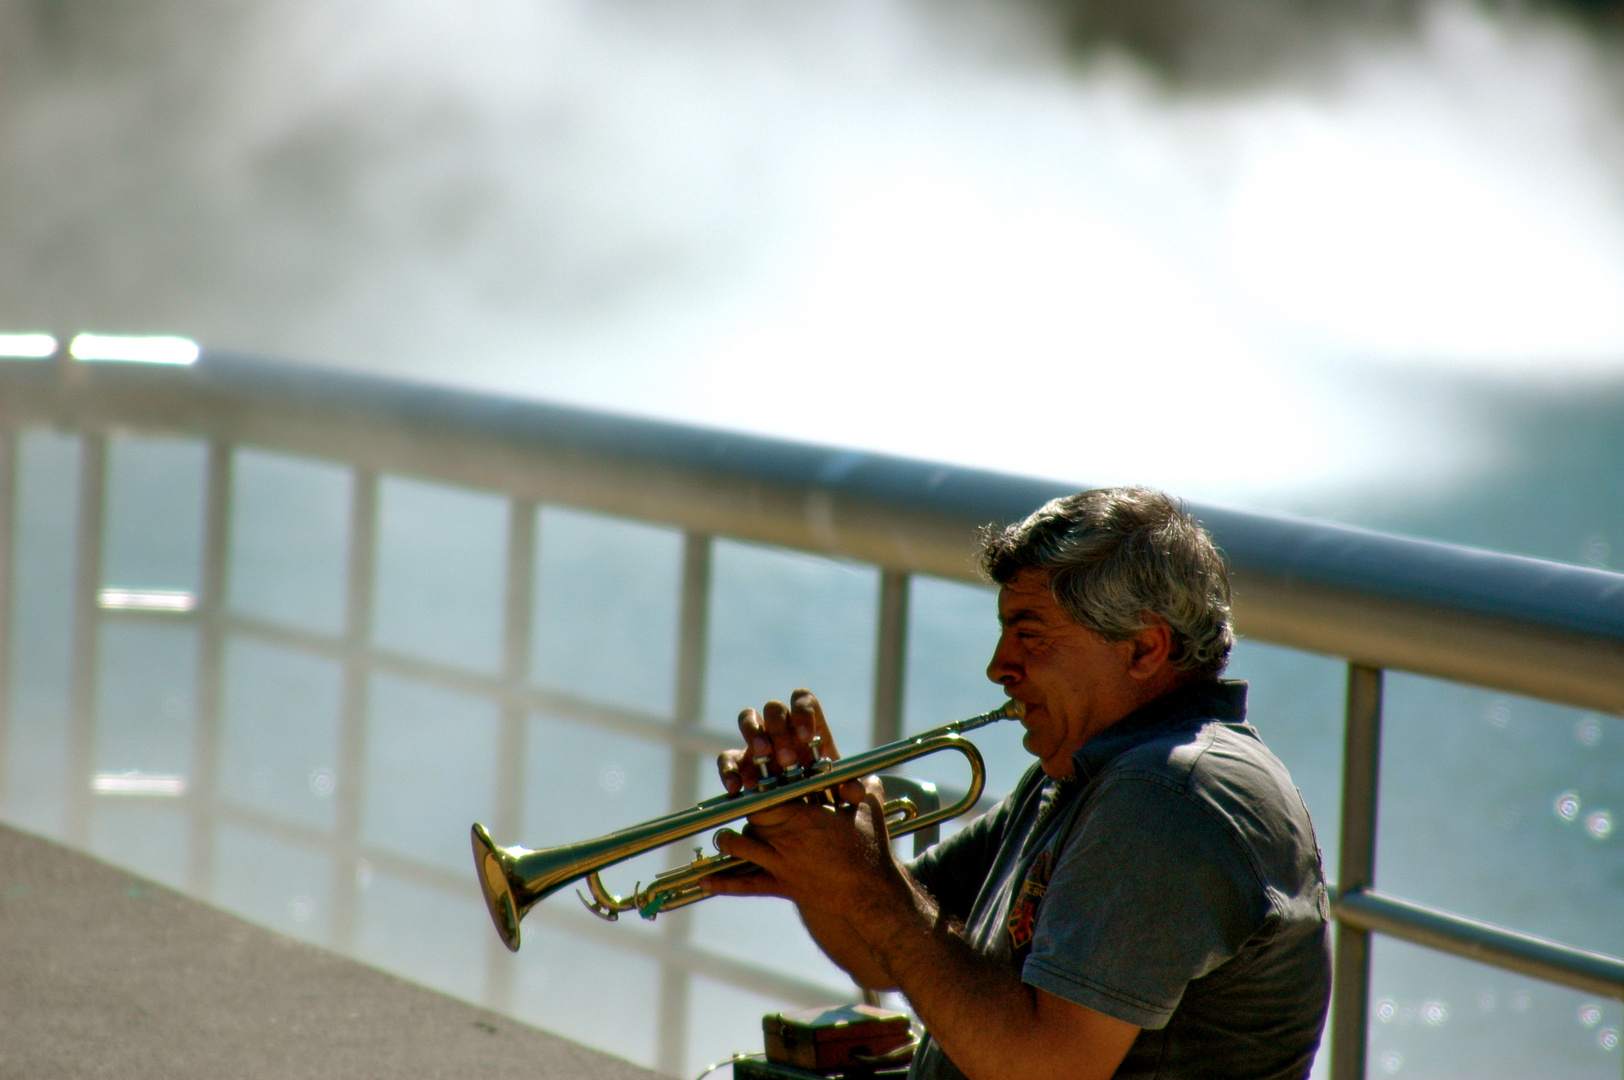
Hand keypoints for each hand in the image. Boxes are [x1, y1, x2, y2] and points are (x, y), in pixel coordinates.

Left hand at [704, 774, 905, 918]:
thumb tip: (868, 773)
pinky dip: (724, 883)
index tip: (756, 779)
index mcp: (804, 817)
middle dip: (748, 809)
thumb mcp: (868, 811)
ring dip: (730, 840)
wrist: (871, 895)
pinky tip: (706, 882)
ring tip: (723, 836)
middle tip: (745, 802)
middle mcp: (787, 840)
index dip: (759, 787)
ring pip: (743, 847)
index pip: (767, 796)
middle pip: (752, 818)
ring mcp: (781, 865)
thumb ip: (864, 787)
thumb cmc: (871, 849)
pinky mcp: (782, 887)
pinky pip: (748, 885)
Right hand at [716, 690, 865, 818]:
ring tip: (763, 756)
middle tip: (788, 760)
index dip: (802, 712)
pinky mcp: (740, 763)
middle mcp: (780, 728)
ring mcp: (758, 742)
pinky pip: (727, 758)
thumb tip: (854, 791)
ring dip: (754, 734)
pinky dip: (728, 769)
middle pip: (775, 708)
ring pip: (748, 718)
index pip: (803, 700)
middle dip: (779, 730)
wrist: (805, 810)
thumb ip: (849, 786)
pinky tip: (735, 787)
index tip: (806, 737)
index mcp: (806, 726)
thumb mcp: (839, 788)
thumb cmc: (824, 789)